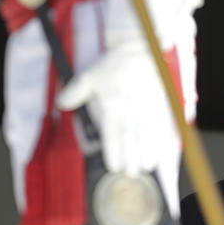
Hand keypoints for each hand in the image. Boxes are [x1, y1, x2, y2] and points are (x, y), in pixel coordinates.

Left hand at [57, 41, 178, 175]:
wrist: (140, 51)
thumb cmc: (113, 65)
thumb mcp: (89, 76)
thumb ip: (75, 92)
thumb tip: (61, 105)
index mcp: (113, 105)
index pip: (113, 135)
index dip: (113, 152)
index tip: (114, 166)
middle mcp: (131, 109)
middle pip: (132, 139)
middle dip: (131, 158)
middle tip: (131, 173)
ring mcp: (148, 107)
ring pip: (148, 135)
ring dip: (148, 153)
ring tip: (147, 167)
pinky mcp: (161, 104)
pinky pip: (162, 125)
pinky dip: (162, 140)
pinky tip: (161, 150)